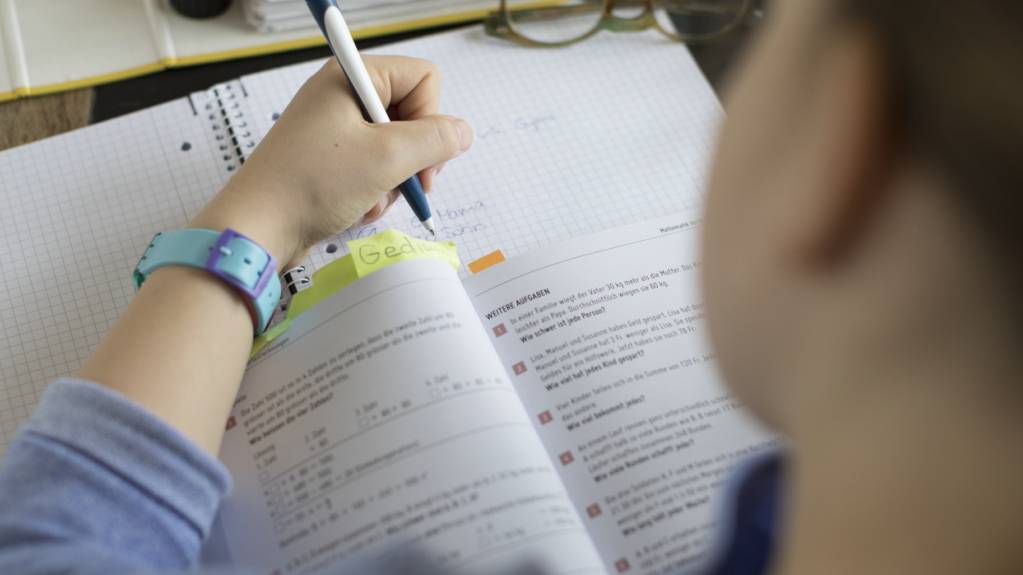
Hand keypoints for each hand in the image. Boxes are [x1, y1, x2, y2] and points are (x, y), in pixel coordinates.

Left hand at [190, 55, 473, 267]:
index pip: (424, 79)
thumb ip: (435, 141)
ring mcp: (336, 128)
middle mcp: (344, 95)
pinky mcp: (331, 159)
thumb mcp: (386, 159)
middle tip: (405, 183)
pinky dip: (375, 191)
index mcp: (352, 77)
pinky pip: (375, 168)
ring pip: (397, 148)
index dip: (431, 118)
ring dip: (393, 181)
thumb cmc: (311, 184)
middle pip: (413, 115)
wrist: (258, 229)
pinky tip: (358, 207)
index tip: (420, 155)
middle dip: (413, 156)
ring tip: (370, 198)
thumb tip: (462, 133)